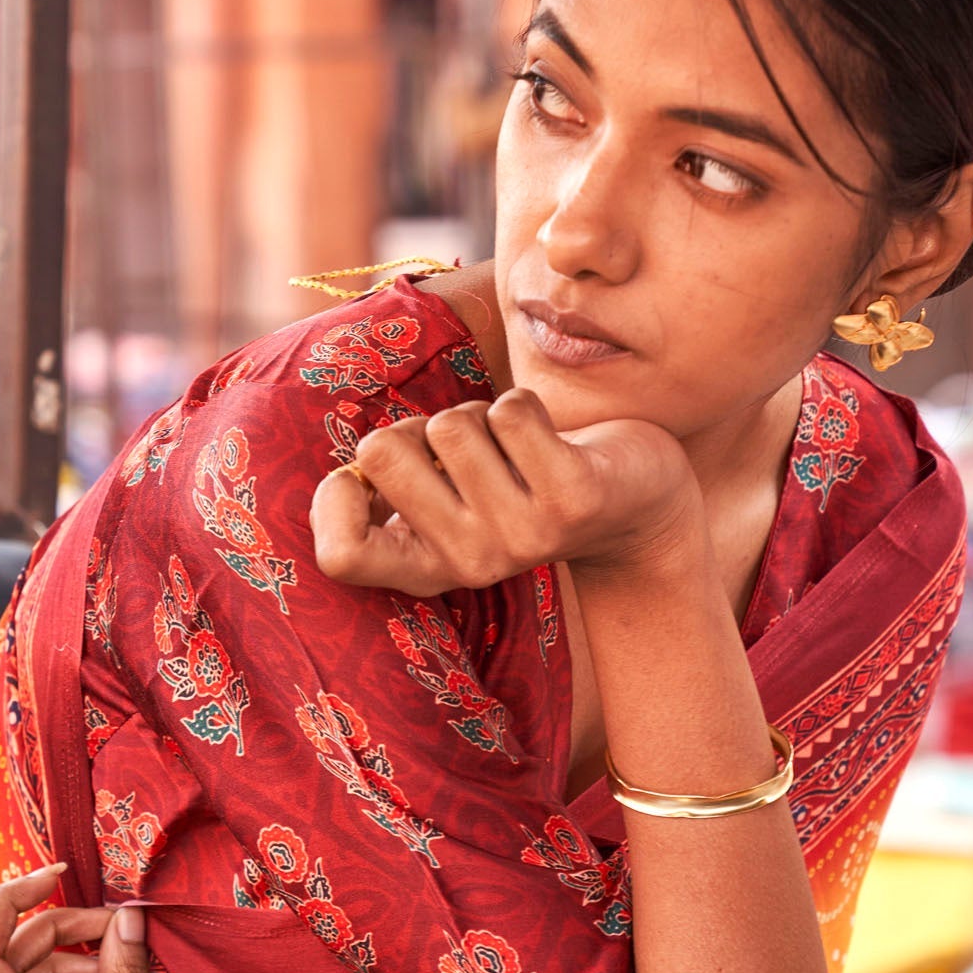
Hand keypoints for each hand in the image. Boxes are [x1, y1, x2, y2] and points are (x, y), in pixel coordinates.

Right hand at [311, 387, 701, 597]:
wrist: (636, 506)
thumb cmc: (520, 482)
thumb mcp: (450, 501)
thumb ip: (395, 488)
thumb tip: (352, 467)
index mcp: (427, 567)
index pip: (341, 555)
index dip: (336, 497)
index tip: (369, 476)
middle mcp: (469, 563)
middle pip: (382, 453)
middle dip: (420, 427)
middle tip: (470, 451)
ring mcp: (522, 537)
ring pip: (451, 424)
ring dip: (482, 415)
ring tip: (516, 446)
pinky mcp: (571, 499)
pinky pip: (510, 412)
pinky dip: (525, 404)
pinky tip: (551, 439)